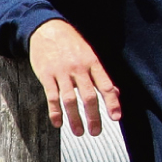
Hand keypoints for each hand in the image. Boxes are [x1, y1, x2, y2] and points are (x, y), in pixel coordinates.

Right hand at [27, 19, 120, 134]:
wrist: (47, 29)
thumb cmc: (71, 44)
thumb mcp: (89, 55)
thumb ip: (101, 75)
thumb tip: (115, 93)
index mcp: (92, 63)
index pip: (105, 85)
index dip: (112, 102)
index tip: (115, 117)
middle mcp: (78, 68)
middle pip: (88, 96)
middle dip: (93, 116)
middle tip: (96, 132)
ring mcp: (61, 72)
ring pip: (70, 99)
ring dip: (75, 118)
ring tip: (79, 132)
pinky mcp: (46, 75)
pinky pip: (52, 96)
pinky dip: (55, 112)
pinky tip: (58, 123)